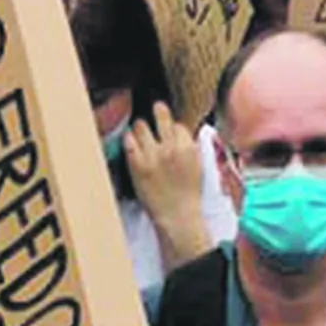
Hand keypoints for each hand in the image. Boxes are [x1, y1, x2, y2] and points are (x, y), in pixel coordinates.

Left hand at [123, 104, 204, 229]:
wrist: (177, 215)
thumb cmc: (188, 192)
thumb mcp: (197, 164)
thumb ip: (188, 145)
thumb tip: (178, 130)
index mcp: (187, 147)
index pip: (177, 124)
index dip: (172, 127)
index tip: (169, 130)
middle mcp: (170, 147)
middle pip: (161, 115)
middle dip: (158, 111)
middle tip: (155, 110)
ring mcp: (151, 155)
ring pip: (141, 125)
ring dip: (141, 126)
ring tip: (140, 130)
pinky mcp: (136, 165)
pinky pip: (128, 141)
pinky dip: (129, 139)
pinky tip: (131, 141)